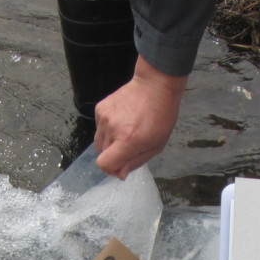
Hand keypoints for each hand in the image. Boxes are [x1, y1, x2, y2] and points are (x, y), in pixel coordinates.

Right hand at [94, 55, 187, 179]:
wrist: (154, 86)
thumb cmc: (161, 117)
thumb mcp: (156, 145)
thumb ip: (135, 162)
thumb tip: (119, 174)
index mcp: (128, 141)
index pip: (104, 164)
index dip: (111, 169)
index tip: (121, 165)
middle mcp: (112, 129)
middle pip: (101, 154)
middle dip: (114, 155)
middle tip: (129, 145)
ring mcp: (104, 117)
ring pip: (99, 141)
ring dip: (110, 142)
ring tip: (126, 131)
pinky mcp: (100, 108)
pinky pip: (99, 127)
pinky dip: (108, 129)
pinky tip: (122, 120)